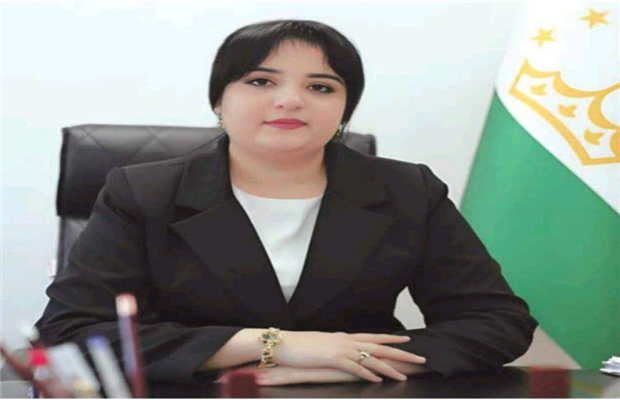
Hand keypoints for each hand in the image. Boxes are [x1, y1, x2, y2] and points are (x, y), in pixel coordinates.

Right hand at [215, 357, 429, 385]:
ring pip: (371, 357)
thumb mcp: (320, 344)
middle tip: (419, 358)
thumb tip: (343, 349)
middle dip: (400, 352)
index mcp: (343, 337)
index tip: (407, 340)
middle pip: (379, 346)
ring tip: (404, 374)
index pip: (372, 336)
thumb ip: (334, 347)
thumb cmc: (298, 346)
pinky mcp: (332, 358)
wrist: (281, 343)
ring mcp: (340, 348)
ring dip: (389, 367)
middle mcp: (345, 340)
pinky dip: (368, 374)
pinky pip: (355, 367)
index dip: (391, 338)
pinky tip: (378, 380)